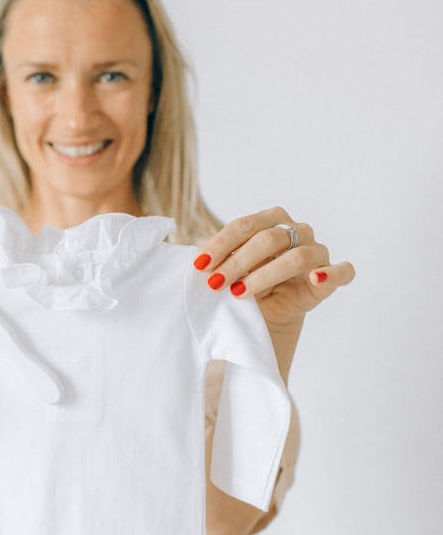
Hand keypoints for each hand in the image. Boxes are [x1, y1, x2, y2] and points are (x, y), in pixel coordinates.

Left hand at [192, 207, 355, 329]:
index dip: (220, 245)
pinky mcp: (330, 276)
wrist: (268, 313)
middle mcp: (297, 231)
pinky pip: (342, 271)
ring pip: (297, 256)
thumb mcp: (229, 269)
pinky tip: (316, 278)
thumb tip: (192, 257)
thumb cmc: (247, 283)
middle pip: (268, 239)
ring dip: (265, 275)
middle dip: (238, 262)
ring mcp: (317, 252)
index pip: (244, 226)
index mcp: (271, 221)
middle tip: (215, 283)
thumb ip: (217, 260)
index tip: (200, 265)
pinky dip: (332, 273)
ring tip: (241, 293)